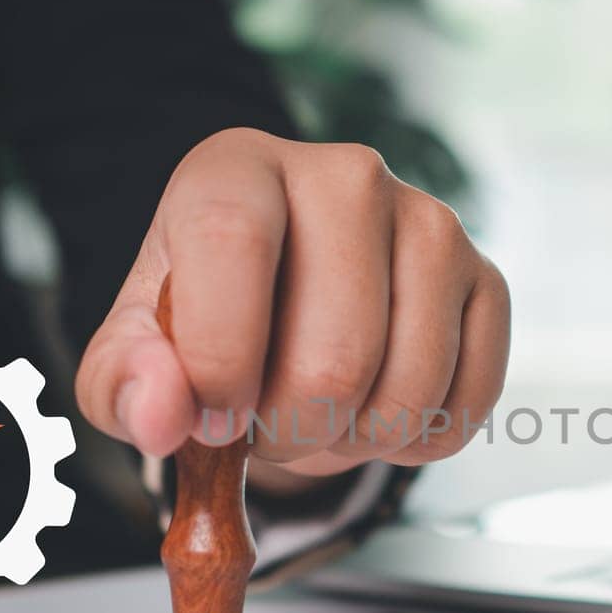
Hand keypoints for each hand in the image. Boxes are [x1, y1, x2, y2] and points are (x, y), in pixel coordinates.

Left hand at [76, 128, 510, 480]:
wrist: (289, 305)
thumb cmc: (205, 321)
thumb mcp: (136, 352)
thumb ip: (125, 383)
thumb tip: (162, 416)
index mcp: (237, 169)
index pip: (233, 240)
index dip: (221, 354)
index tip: (213, 421)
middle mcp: (346, 175)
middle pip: (336, 353)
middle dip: (291, 430)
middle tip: (263, 427)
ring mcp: (431, 223)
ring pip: (408, 389)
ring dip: (354, 442)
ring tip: (317, 416)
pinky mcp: (486, 279)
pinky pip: (464, 404)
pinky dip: (414, 443)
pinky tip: (374, 411)